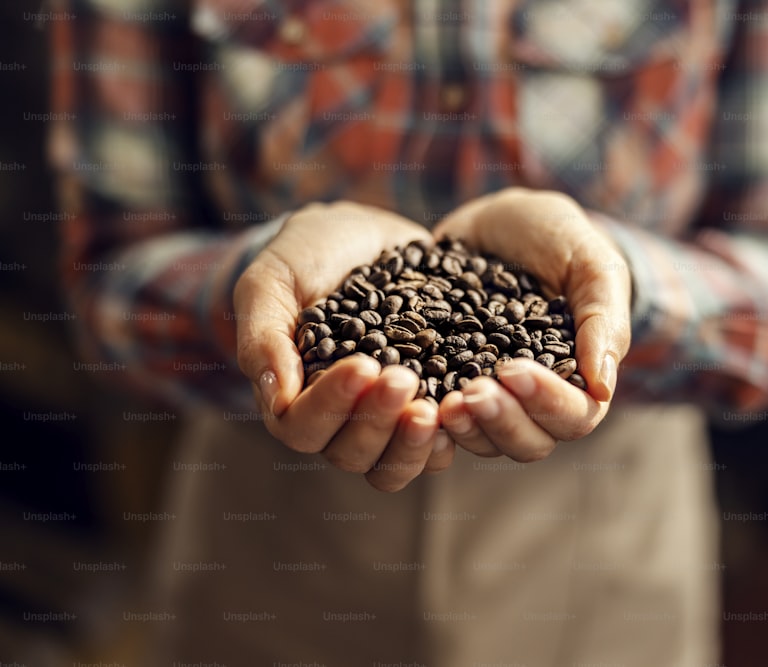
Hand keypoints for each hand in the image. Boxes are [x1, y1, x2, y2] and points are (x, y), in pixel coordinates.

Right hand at [234, 202, 455, 490]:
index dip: (332, 406)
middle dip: (378, 422)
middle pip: (351, 455)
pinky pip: (442, 442)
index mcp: (295, 397)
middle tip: (403, 378)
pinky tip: (469, 404)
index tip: (362, 366)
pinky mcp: (432, 402)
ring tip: (438, 408)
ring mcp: (388, 417)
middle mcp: (341, 419)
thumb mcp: (272, 281)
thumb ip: (264, 336)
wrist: (361, 235)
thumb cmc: (305, 256)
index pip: (303, 428)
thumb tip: (277, 398)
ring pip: (395, 465)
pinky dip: (455, 433)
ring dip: (415, 444)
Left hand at [432, 188, 630, 461]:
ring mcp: (488, 395)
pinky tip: (411, 400)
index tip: (514, 370)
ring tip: (440, 402)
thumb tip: (603, 386)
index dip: (546, 403)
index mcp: (579, 379)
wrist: (498, 222)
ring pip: (483, 441)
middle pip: (528, 443)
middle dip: (501, 422)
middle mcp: (534, 399)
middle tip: (471, 391)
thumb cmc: (558, 240)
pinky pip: (438, 421)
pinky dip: (427, 418)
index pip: (575, 416)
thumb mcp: (591, 264)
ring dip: (464, 428)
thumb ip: (603, 320)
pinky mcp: (445, 383)